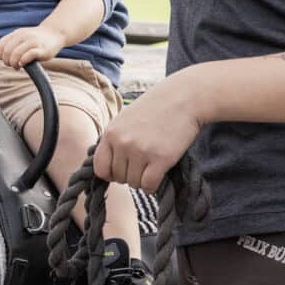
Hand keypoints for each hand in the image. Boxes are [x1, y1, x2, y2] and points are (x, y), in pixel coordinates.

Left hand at [0, 26, 65, 68]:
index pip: (0, 45)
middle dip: (7, 61)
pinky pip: (29, 55)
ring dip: (14, 63)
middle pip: (7, 51)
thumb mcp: (22, 38)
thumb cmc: (37, 40)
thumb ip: (12, 44)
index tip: (4, 60)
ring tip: (17, 66)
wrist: (55, 34)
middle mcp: (24, 36)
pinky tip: (23, 64)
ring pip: (16, 53)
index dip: (0, 55)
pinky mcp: (42, 50)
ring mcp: (33, 42)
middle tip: (12, 65)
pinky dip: (23, 61)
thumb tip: (1, 57)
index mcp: (17, 34)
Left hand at [94, 69, 205, 194]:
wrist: (184, 98)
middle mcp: (122, 143)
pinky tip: (158, 174)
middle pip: (118, 177)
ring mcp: (141, 151)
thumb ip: (115, 139)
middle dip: (130, 175)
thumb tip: (108, 165)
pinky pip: (149, 185)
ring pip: (134, 183)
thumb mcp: (125, 119)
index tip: (122, 170)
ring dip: (143, 180)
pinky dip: (153, 186)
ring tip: (151, 166)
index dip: (110, 173)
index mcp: (111, 133)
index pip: (100, 168)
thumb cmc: (155, 108)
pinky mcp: (160, 158)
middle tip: (142, 165)